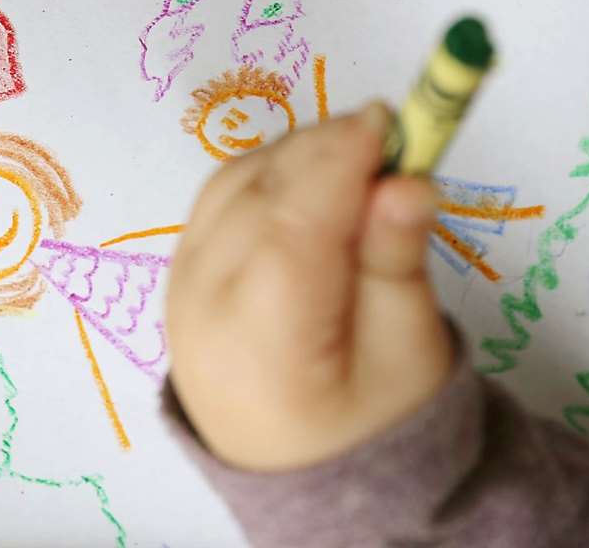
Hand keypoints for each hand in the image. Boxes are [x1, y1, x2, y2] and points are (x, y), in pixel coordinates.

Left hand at [166, 105, 452, 470]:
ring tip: (360, 156)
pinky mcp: (180, 268)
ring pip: (232, 188)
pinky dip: (267, 174)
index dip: (337, 165)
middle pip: (257, 200)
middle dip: (322, 151)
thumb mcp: (408, 350)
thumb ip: (397, 262)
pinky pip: (218, 199)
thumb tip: (407, 182)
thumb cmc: (369, 414)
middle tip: (390, 132)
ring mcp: (180, 288)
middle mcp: (204, 312)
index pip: (292, 233)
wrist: (299, 467)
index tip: (390, 121)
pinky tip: (315, 178)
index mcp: (265, 349)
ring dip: (294, 157)